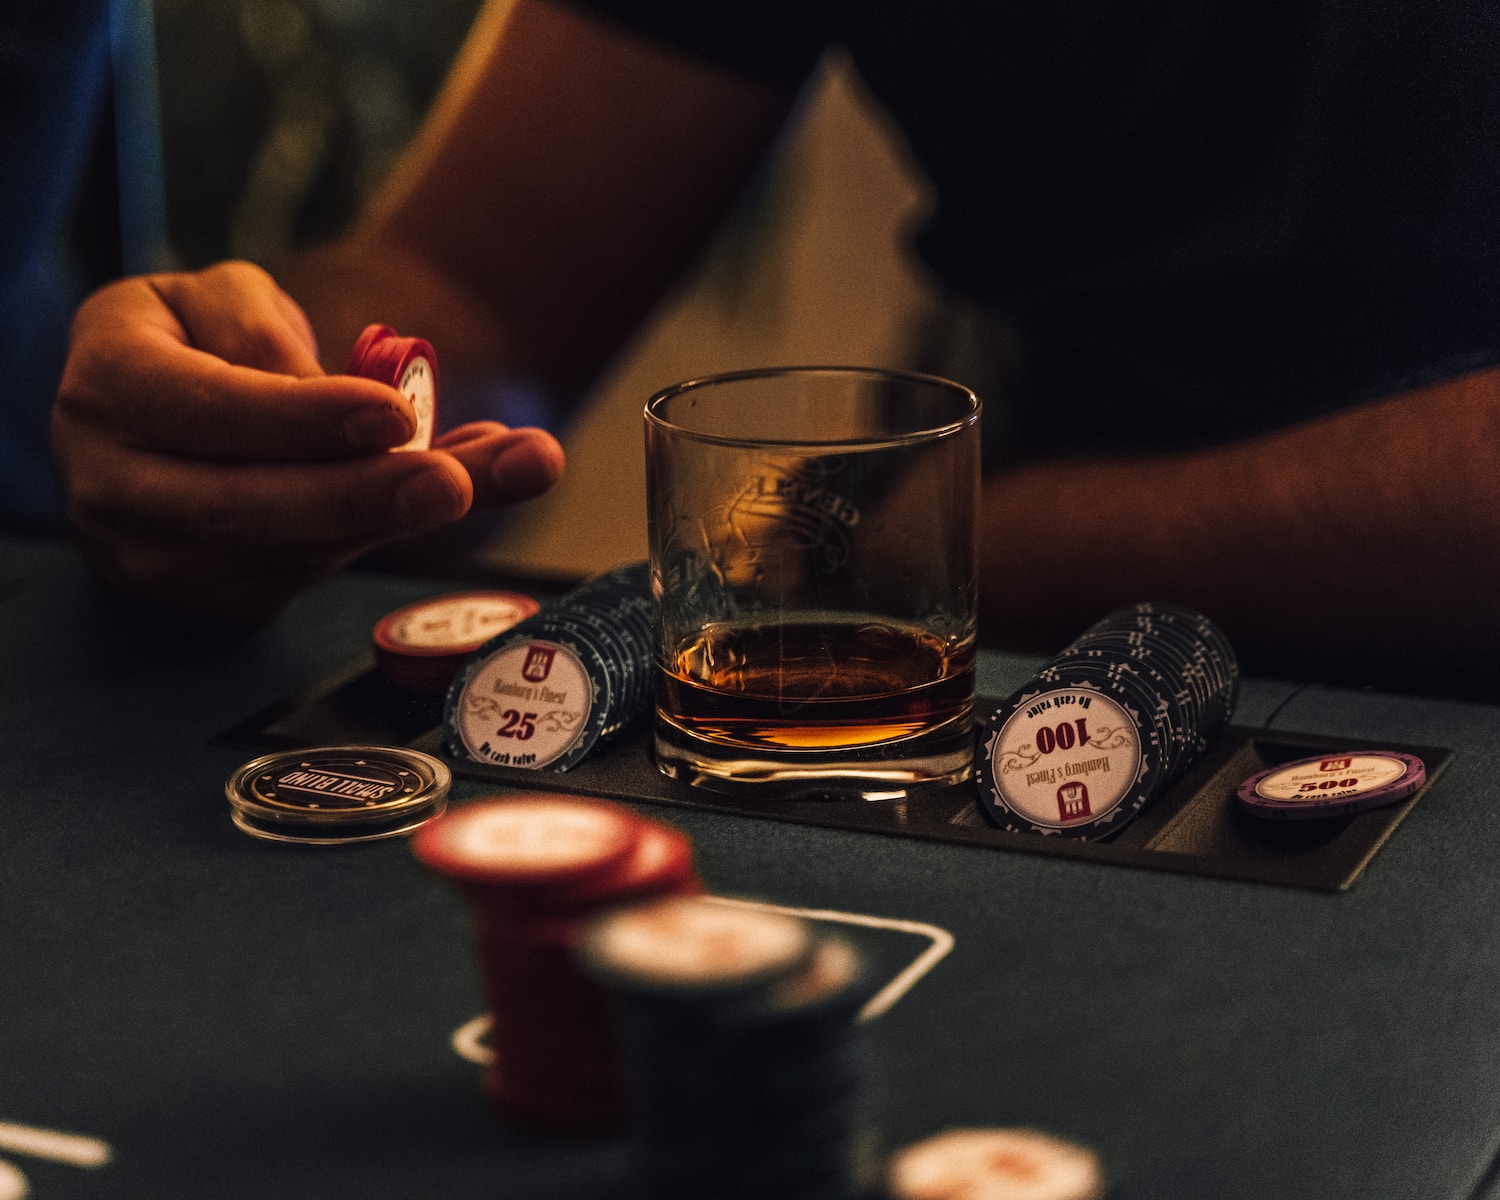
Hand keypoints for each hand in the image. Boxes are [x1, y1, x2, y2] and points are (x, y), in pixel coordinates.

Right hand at [52, 261, 563, 624]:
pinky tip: (471, 486)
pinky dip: (397, 531)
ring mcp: (158, 559)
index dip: (301, 417)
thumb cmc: (190, 345)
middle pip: (246, 507)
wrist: (144, 427)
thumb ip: (267, 331)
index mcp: (111, 385)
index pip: (208, 410)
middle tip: (453, 482)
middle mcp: (116, 486)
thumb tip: (337, 394)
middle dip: (361, 495)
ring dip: (407, 517)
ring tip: (516, 468)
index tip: (394, 413)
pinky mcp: (215, 601)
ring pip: (296, 551)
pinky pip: (317, 571)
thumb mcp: (217, 299)